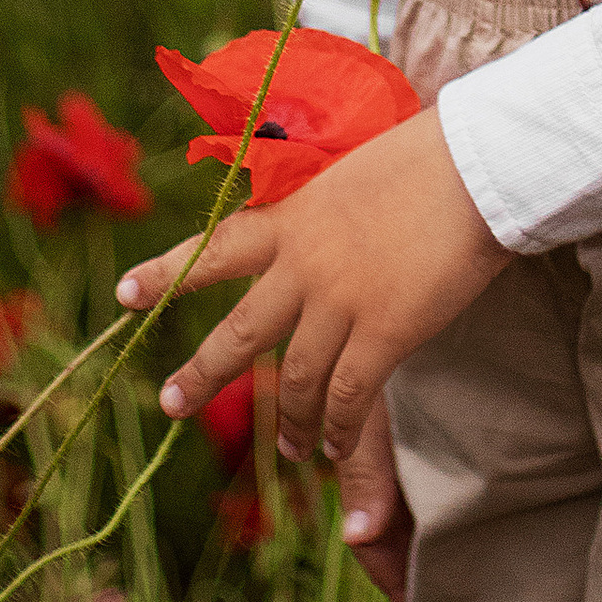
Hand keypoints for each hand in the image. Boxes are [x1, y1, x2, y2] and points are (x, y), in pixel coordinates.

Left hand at [117, 109, 505, 552]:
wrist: (477, 162)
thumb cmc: (428, 155)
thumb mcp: (351, 172)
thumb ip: (323, 212)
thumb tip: (316, 238)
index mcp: (291, 217)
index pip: (213, 248)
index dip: (166, 273)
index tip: (123, 294)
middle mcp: (302, 264)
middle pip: (239, 333)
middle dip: (201, 373)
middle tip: (171, 403)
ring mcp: (339, 302)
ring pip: (295, 380)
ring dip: (288, 421)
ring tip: (287, 447)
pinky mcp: (384, 333)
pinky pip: (348, 399)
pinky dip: (337, 429)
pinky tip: (332, 445)